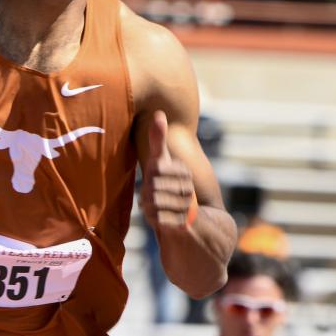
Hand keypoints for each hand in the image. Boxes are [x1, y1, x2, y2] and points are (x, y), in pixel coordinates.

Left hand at [140, 110, 195, 231]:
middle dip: (146, 193)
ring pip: (154, 202)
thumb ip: (158, 139)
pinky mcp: (184, 223)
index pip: (155, 169)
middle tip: (153, 195)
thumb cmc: (166, 184)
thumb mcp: (160, 161)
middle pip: (152, 186)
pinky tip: (159, 216)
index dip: (149, 176)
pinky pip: (158, 218)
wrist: (186, 219)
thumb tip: (158, 112)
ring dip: (149, 206)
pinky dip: (153, 218)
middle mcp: (188, 187)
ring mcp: (187, 206)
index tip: (155, 179)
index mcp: (184, 171)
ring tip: (156, 205)